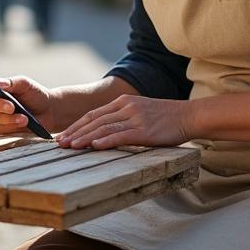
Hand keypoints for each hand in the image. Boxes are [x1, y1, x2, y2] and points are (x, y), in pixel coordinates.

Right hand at [0, 76, 56, 134]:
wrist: (48, 112)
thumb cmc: (35, 95)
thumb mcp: (26, 84)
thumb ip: (13, 82)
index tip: (8, 102)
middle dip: (0, 112)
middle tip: (15, 109)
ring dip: (7, 122)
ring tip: (24, 119)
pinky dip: (10, 129)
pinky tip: (21, 125)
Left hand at [55, 93, 191, 148]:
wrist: (189, 115)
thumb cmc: (165, 118)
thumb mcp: (139, 112)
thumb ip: (121, 118)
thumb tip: (102, 133)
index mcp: (123, 102)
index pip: (93, 114)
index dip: (76, 126)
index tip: (63, 136)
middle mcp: (126, 107)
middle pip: (94, 121)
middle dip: (75, 133)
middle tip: (60, 144)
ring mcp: (135, 118)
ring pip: (104, 128)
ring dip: (85, 138)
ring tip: (71, 147)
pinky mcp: (145, 131)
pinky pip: (122, 136)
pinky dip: (106, 141)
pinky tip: (95, 147)